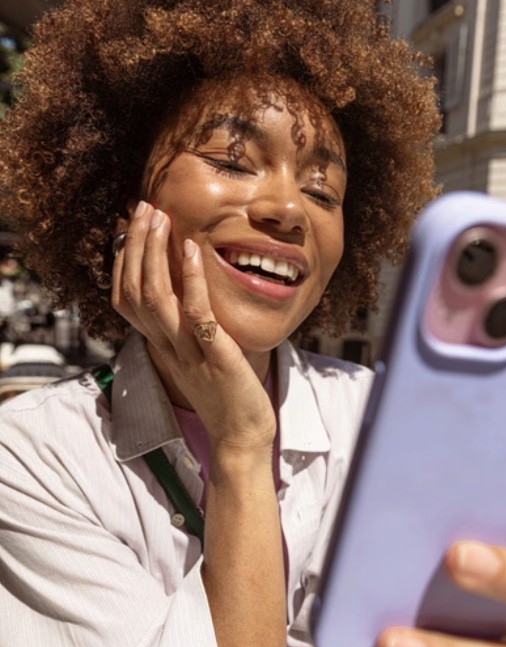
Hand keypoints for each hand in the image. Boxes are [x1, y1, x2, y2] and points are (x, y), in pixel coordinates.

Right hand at [111, 201, 275, 454]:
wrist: (241, 438)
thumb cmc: (227, 397)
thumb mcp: (201, 358)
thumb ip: (192, 330)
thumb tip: (195, 297)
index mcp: (161, 346)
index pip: (126, 300)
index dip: (123, 262)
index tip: (132, 228)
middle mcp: (166, 347)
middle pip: (134, 290)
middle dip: (136, 245)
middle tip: (142, 208)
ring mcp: (187, 351)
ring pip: (155, 297)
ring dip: (154, 253)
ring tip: (160, 217)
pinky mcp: (214, 355)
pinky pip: (195, 312)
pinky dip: (191, 278)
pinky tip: (193, 249)